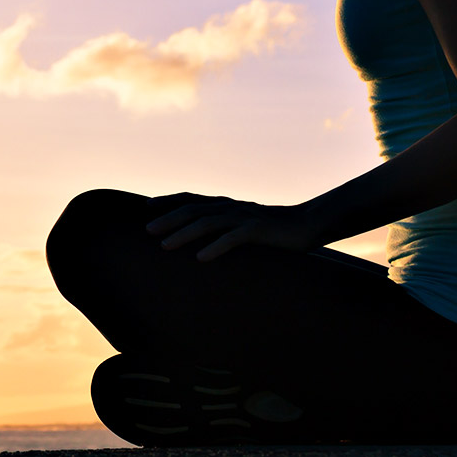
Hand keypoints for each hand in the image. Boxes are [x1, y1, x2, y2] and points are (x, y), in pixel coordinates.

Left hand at [145, 192, 318, 260]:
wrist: (310, 224)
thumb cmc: (275, 230)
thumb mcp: (246, 226)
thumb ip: (226, 228)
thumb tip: (205, 242)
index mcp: (227, 205)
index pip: (192, 198)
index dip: (169, 201)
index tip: (147, 206)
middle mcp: (231, 207)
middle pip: (193, 209)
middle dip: (168, 218)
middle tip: (146, 230)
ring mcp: (244, 217)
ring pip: (207, 222)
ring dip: (183, 233)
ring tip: (164, 246)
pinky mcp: (259, 230)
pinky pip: (233, 238)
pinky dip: (215, 247)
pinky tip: (201, 258)